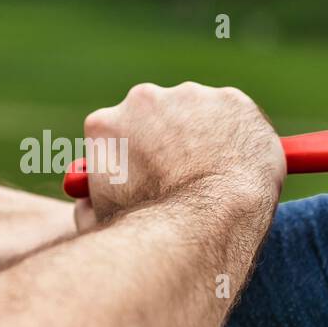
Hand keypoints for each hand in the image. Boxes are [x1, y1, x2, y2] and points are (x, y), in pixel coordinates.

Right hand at [75, 82, 284, 230]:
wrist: (202, 226)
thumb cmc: (147, 230)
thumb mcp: (98, 219)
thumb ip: (89, 201)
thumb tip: (87, 198)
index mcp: (104, 124)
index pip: (112, 132)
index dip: (130, 157)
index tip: (146, 175)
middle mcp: (143, 99)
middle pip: (155, 116)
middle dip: (167, 141)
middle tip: (183, 177)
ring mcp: (190, 96)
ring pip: (198, 114)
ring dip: (204, 138)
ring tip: (214, 180)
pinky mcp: (232, 100)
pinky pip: (236, 118)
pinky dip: (239, 140)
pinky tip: (239, 171)